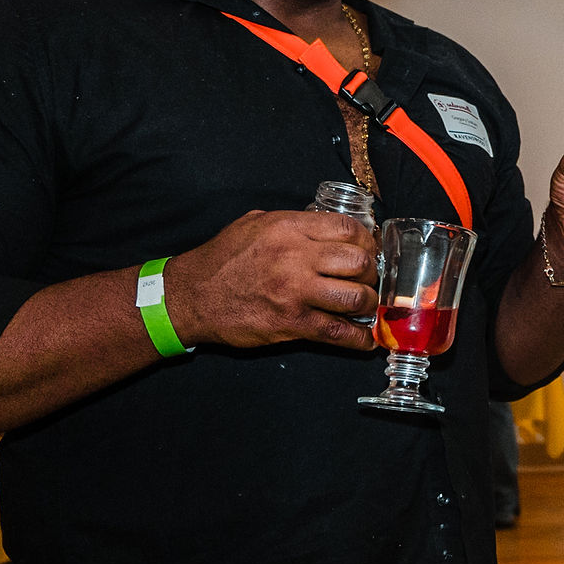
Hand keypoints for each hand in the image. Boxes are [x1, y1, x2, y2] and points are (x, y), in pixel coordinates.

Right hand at [164, 210, 379, 351]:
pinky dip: (359, 338)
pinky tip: (366, 339)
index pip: (348, 229)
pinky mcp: (292, 323)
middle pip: (359, 261)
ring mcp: (296, 292)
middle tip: (366, 278)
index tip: (367, 249)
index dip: (366, 240)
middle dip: (370, 271)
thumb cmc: (223, 258)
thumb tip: (328, 228)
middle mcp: (296, 257)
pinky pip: (338, 332)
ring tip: (363, 304)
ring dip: (366, 303)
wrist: (192, 296)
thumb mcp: (256, 223)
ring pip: (355, 297)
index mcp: (289, 228)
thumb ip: (294, 223)